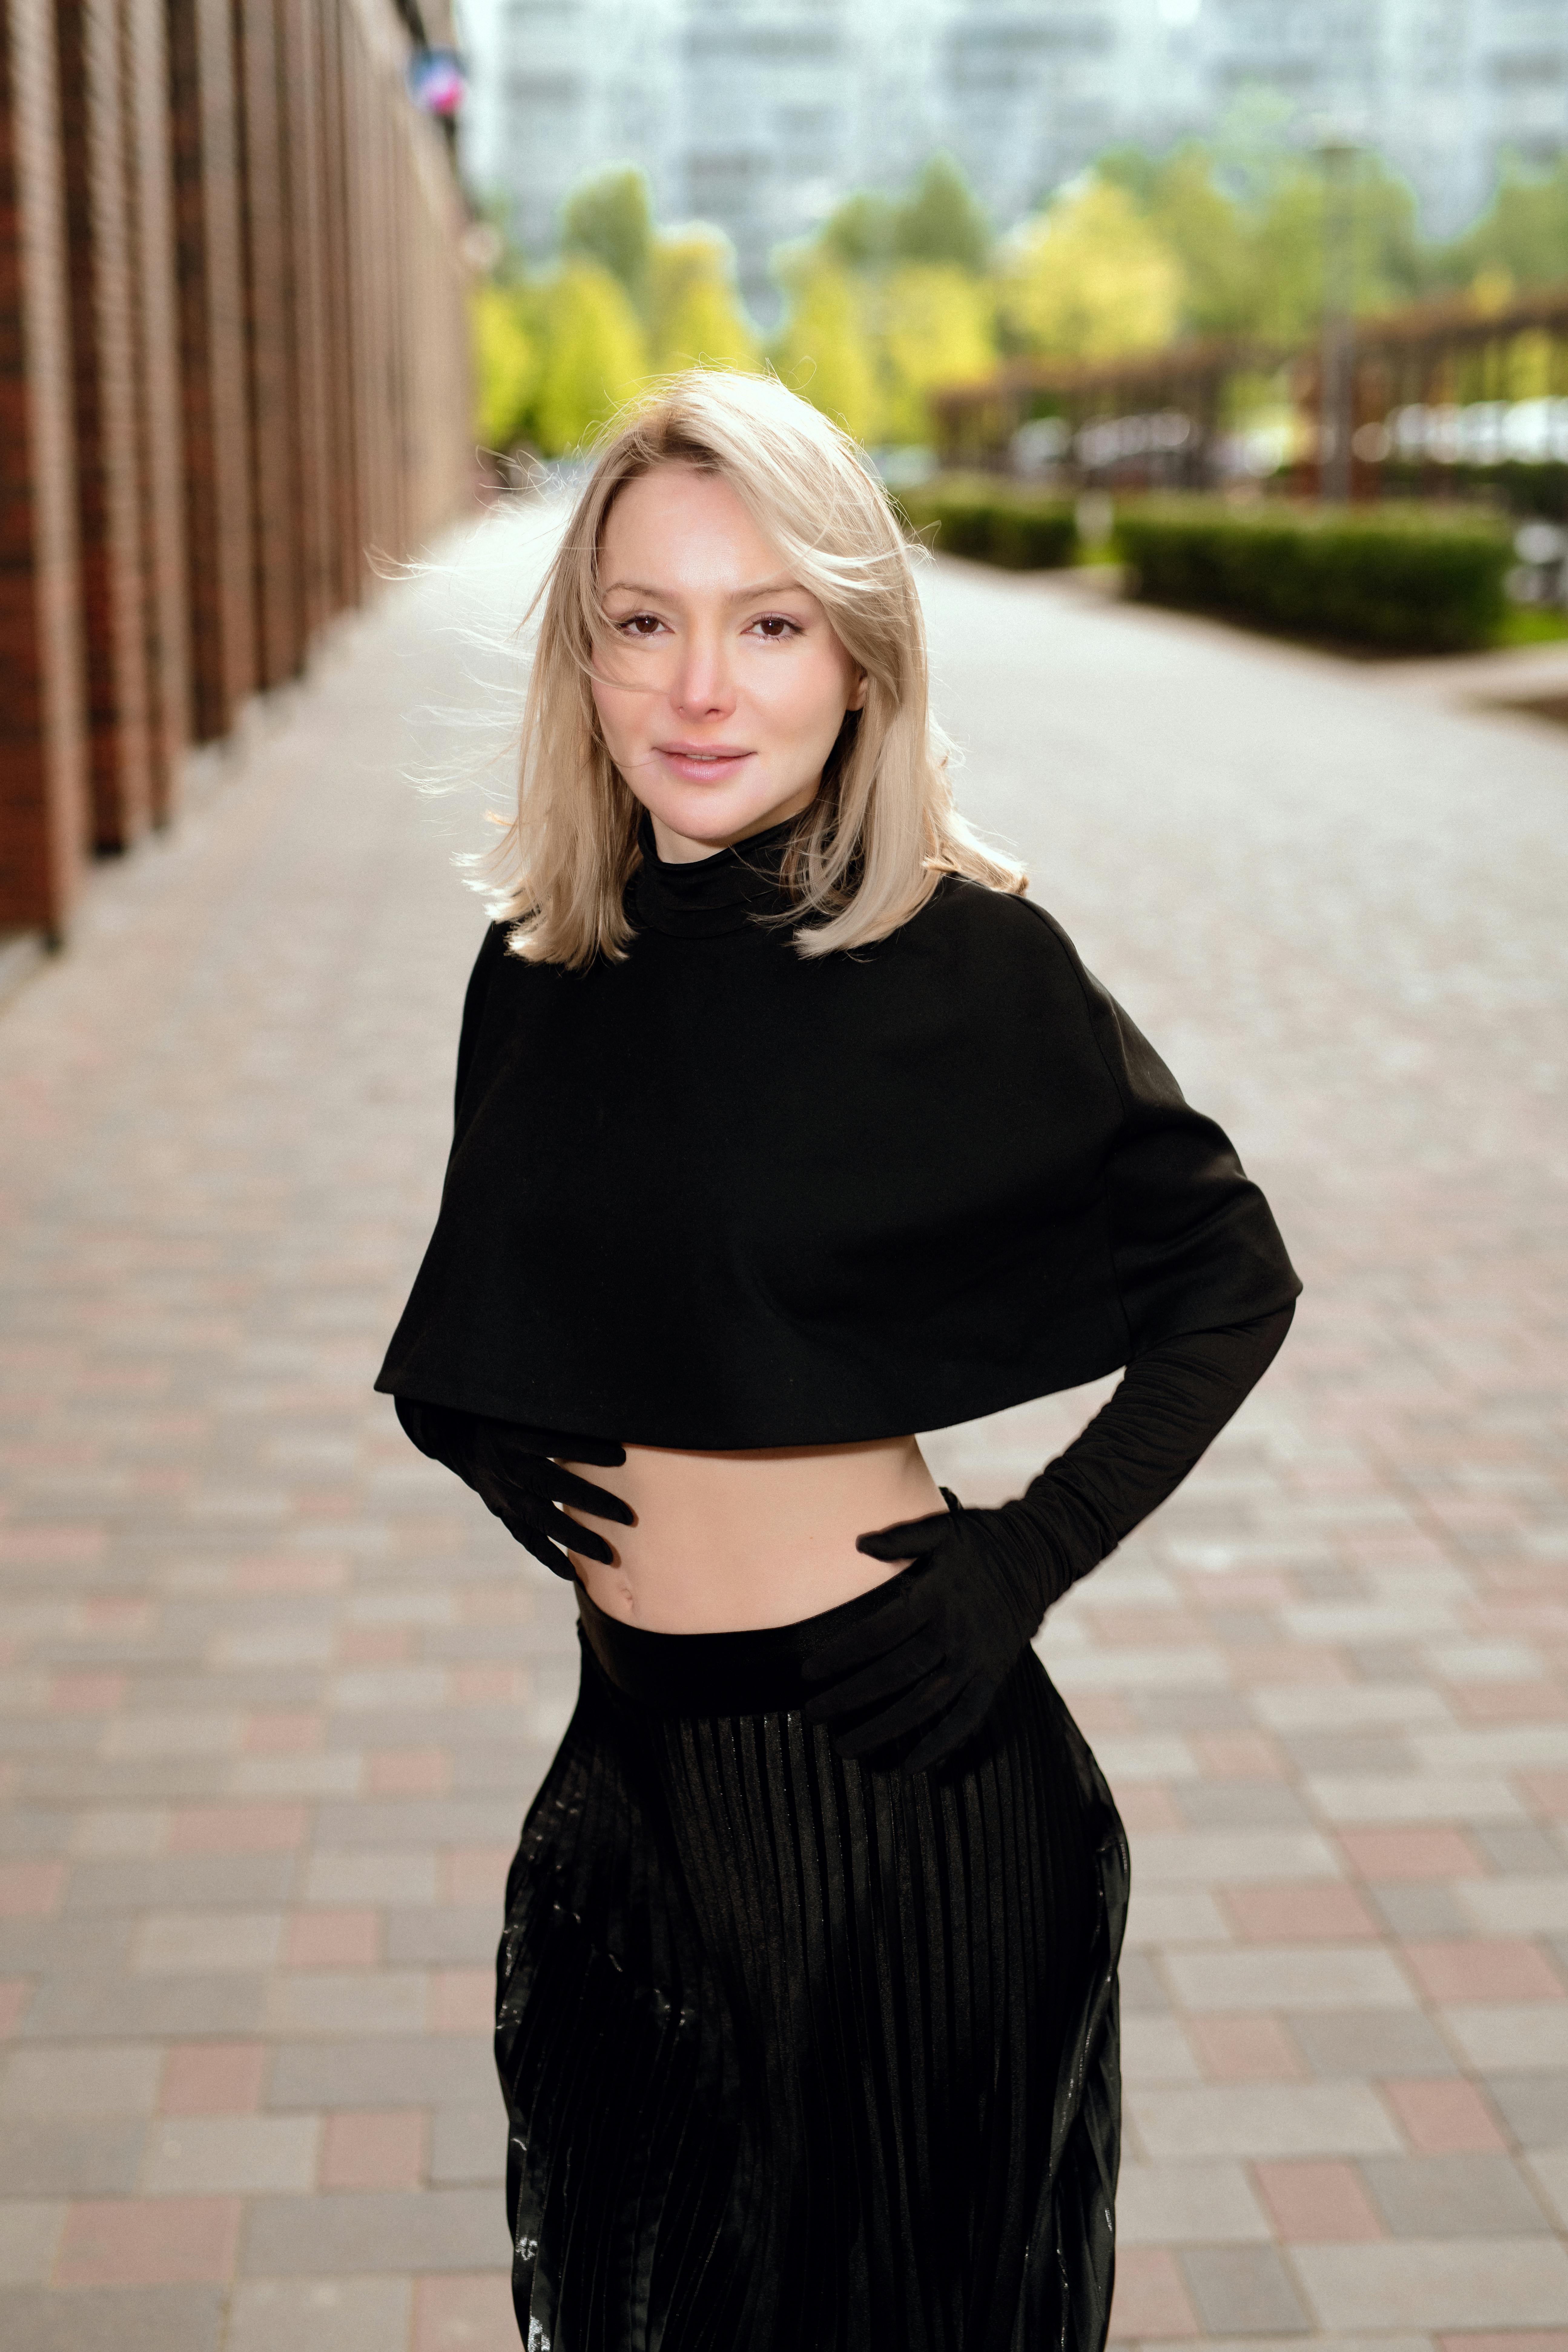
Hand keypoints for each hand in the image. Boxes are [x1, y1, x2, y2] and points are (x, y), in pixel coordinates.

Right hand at [395, 1400, 633, 1579]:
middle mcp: (509, 1466)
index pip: (555, 1442)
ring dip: (575, 1538)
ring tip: (608, 1556)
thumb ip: (557, 1407)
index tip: (621, 1455)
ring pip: (542, 1519)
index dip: (586, 1449)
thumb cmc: (505, 1412)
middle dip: (591, 1501)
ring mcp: (504, 1493)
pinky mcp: (503, 1511)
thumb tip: (604, 1401)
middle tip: (626, 1516)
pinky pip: (526, 1538)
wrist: (458, 1436)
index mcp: (515, 1434)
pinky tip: (573, 1574)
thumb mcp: (523, 1402)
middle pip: (553, 1486)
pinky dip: (549, 1556)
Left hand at [802, 1492, 1048, 1770]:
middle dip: (850, 1698)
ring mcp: (976, 1660)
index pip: (878, 1633)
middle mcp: (954, 1634)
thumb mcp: (943, 1527)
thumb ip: (901, 1537)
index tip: (807, 1673)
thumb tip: (857, 1543)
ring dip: (883, 1729)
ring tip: (844, 1749)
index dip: (841, 1655)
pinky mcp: (994, 1676)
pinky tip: (911, 1767)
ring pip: (925, 1704)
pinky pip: (967, 1719)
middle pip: (895, 1674)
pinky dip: (941, 1746)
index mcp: (936, 1597)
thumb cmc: (984, 1539)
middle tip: (812, 1715)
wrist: (1041, 1555)